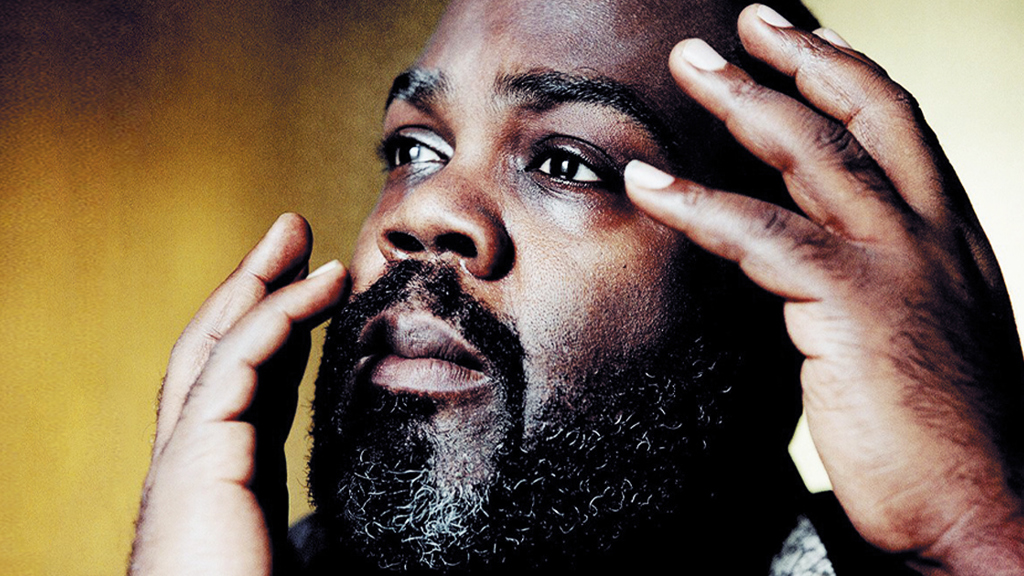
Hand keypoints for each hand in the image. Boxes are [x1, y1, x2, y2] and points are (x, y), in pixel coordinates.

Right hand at [128, 214, 347, 575]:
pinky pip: (237, 363)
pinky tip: (317, 282)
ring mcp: (189, 455)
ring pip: (215, 343)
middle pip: (219, 349)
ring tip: (294, 232)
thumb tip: (346, 528)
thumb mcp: (299, 559)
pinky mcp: (197, 456)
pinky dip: (275, 313)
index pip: (248, 385)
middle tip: (291, 235)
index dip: (279, 332)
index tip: (315, 291)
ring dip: (256, 280)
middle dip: (254, 286)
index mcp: (225, 480)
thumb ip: (318, 534)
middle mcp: (198, 458)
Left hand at [625, 4, 1023, 573]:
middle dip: (798, 58)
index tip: (801, 43)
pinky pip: (764, 235)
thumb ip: (870, 285)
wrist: (983, 508)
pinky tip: (649, 184)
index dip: (847, 75)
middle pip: (862, 114)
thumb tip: (805, 267)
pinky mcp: (856, 304)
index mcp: (948, 239)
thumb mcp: (919, 337)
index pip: (899, 130)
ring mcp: (899, 263)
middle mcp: (931, 234)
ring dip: (743, 101)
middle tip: (744, 22)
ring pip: (814, 153)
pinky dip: (699, 204)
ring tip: (690, 66)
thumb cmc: (941, 435)